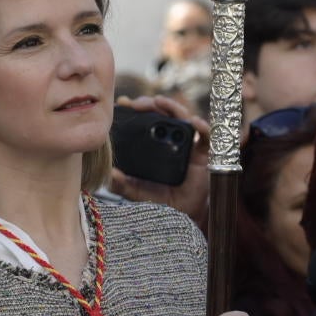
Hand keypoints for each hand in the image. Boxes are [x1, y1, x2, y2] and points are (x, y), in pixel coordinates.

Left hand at [109, 95, 210, 225]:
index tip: (122, 103)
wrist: (182, 214)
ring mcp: (187, 144)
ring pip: (182, 117)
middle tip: (138, 104)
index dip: (134, 110)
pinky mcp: (203, 153)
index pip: (143, 120)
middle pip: (161, 113)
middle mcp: (170, 140)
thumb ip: (120, 183)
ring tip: (160, 102)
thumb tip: (108, 174)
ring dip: (172, 106)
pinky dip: (202, 127)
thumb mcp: (135, 190)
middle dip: (150, 103)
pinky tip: (194, 122)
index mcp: (152, 144)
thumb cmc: (159, 199)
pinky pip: (206, 136)